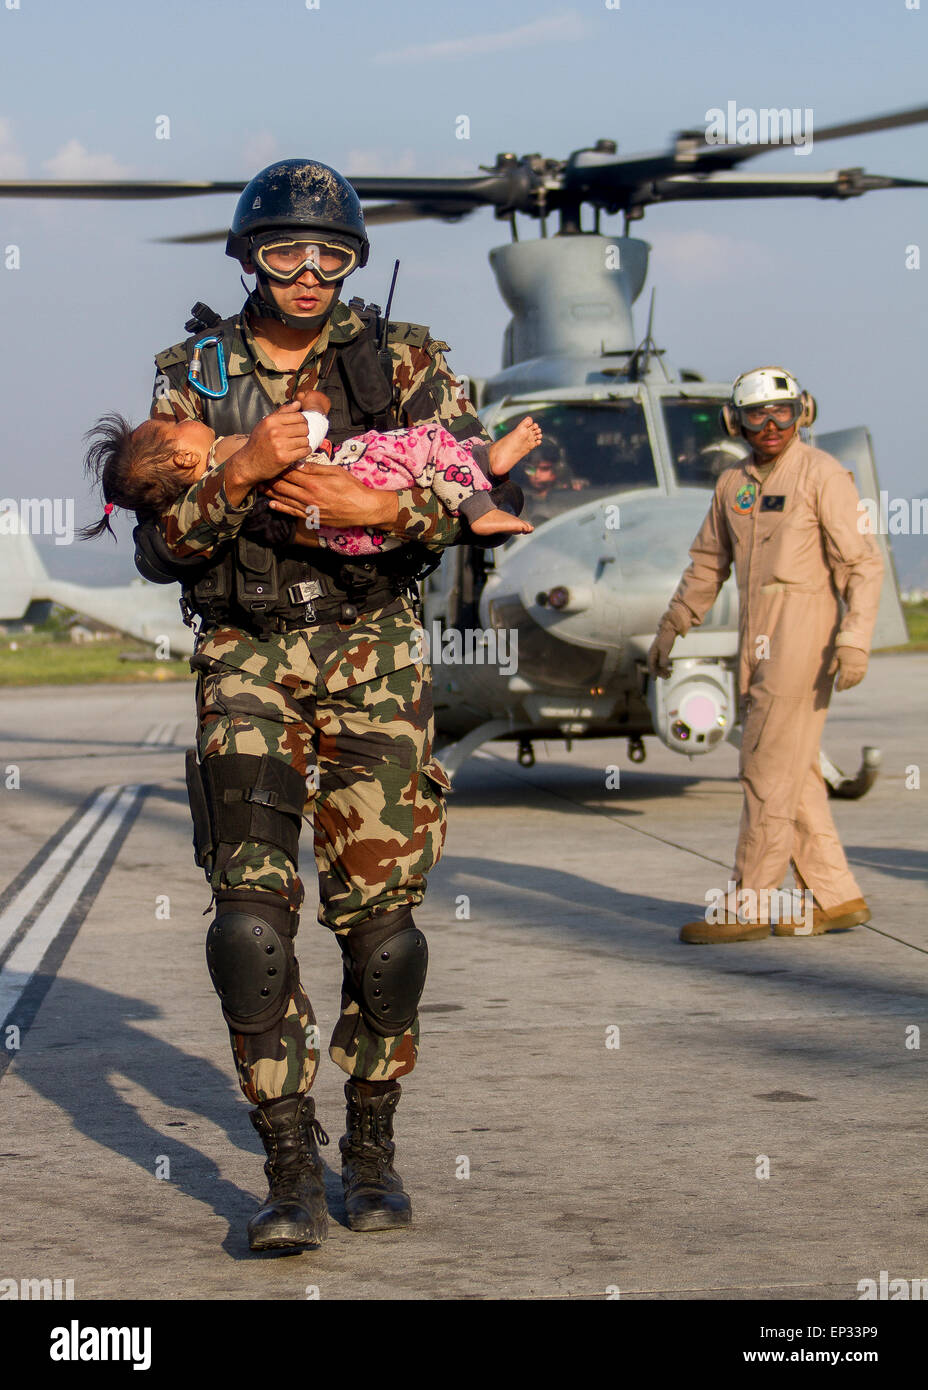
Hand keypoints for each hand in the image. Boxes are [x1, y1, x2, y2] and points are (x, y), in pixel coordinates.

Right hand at [228, 401, 309, 488]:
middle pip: (304, 428)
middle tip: (298, 438)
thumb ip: (282, 412)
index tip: (300, 427)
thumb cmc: (258, 442)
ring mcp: (279, 445)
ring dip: (304, 444)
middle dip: (304, 433)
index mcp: (271, 421)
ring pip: (305, 440)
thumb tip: (298, 404)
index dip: (303, 422)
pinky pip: (304, 451)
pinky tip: (299, 452)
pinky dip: (305, 452)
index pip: (299, 417)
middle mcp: (275, 431)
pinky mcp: (284, 458)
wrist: (248, 463)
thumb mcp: (265, 424)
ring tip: (297, 445)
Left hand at [264, 463, 399, 529]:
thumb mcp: (335, 471)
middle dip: (269, 479)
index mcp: (313, 483)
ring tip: (259, 486)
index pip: (289, 472)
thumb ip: (315, 468)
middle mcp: (308, 497)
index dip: (278, 466)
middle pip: (282, 486)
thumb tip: (298, 462)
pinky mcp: (312, 518)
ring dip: (270, 493)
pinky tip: (272, 503)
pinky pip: (292, 512)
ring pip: (284, 499)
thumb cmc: (352, 488)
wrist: (363, 509)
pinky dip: (280, 507)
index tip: (271, 460)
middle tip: (259, 472)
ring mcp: (309, 509)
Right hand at [647, 621, 676, 678]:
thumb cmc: (666, 638)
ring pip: (658, 666)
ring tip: (669, 676)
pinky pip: (661, 663)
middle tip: (667, 677)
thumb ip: (663, 658)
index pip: (651, 665)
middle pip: (655, 667)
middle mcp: (653, 654)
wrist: (670, 630)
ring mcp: (657, 654)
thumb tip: (663, 667)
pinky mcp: (661, 653)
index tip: (654, 679)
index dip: (652, 673)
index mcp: (652, 653)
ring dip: (663, 671)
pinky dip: (665, 667)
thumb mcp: (665, 649)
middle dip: (660, 673)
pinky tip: (669, 670)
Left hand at [828, 645, 867, 690]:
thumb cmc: (844, 650)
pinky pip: (861, 677)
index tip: (837, 689)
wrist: (856, 644)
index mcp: (846, 665)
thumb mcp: (836, 655)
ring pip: (855, 680)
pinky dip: (857, 682)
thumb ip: (833, 665)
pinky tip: (853, 684)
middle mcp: (854, 667)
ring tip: (846, 687)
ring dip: (850, 685)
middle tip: (840, 690)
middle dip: (844, 686)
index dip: (840, 684)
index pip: (843, 678)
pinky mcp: (864, 668)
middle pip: (849, 680)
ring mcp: (860, 668)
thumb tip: (829, 674)